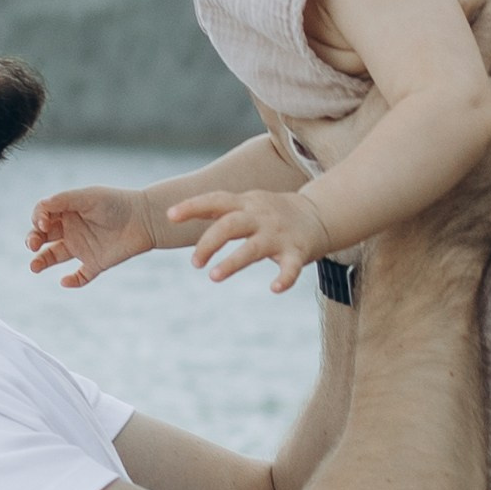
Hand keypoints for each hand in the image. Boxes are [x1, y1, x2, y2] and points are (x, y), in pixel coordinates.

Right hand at [28, 185, 154, 286]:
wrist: (145, 219)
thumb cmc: (116, 203)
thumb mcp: (88, 196)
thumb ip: (64, 199)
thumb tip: (42, 206)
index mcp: (68, 211)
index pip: (42, 215)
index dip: (37, 219)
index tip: (43, 223)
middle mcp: (72, 229)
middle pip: (43, 236)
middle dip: (33, 240)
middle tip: (33, 245)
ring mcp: (83, 247)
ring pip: (54, 256)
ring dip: (42, 261)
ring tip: (34, 267)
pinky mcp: (96, 263)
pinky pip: (80, 276)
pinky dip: (72, 281)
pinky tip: (65, 281)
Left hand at [168, 185, 330, 290]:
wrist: (320, 214)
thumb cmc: (271, 212)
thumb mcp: (246, 203)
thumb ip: (217, 209)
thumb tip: (172, 214)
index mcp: (246, 204)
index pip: (215, 200)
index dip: (192, 206)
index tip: (170, 216)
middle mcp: (260, 217)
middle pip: (230, 225)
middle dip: (209, 242)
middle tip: (195, 263)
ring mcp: (279, 234)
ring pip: (253, 248)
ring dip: (232, 262)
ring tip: (214, 276)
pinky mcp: (297, 252)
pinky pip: (290, 267)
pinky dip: (284, 278)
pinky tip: (274, 289)